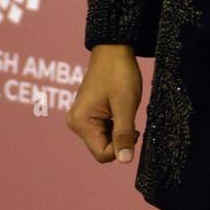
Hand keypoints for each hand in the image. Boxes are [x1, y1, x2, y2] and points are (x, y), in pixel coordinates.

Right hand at [66, 44, 142, 163]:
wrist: (114, 48)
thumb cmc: (119, 73)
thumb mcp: (125, 104)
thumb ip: (124, 134)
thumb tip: (125, 161)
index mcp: (81, 122)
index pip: (102, 154)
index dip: (121, 147)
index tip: (134, 129)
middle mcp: (76, 122)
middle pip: (102, 148)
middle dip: (119, 138)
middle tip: (129, 116)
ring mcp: (81, 117)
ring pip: (104, 139)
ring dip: (118, 130)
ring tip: (124, 109)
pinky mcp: (87, 113)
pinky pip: (103, 129)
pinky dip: (115, 124)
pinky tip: (120, 108)